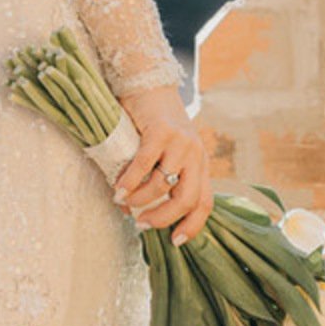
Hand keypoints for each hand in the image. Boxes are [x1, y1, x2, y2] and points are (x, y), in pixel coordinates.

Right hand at [110, 84, 209, 245]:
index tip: (176, 242)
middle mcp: (195, 154)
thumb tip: (133, 211)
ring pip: (162, 184)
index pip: (205, 202)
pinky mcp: (161, 132)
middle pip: (186, 199)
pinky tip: (119, 189)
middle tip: (142, 224)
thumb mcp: (167, 151)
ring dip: (140, 199)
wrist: (149, 83)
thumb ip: (159, 177)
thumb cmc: (153, 122)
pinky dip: (130, 181)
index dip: (193, 225)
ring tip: (123, 202)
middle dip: (163, 218)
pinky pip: (145, 165)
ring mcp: (180, 143)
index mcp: (200, 163)